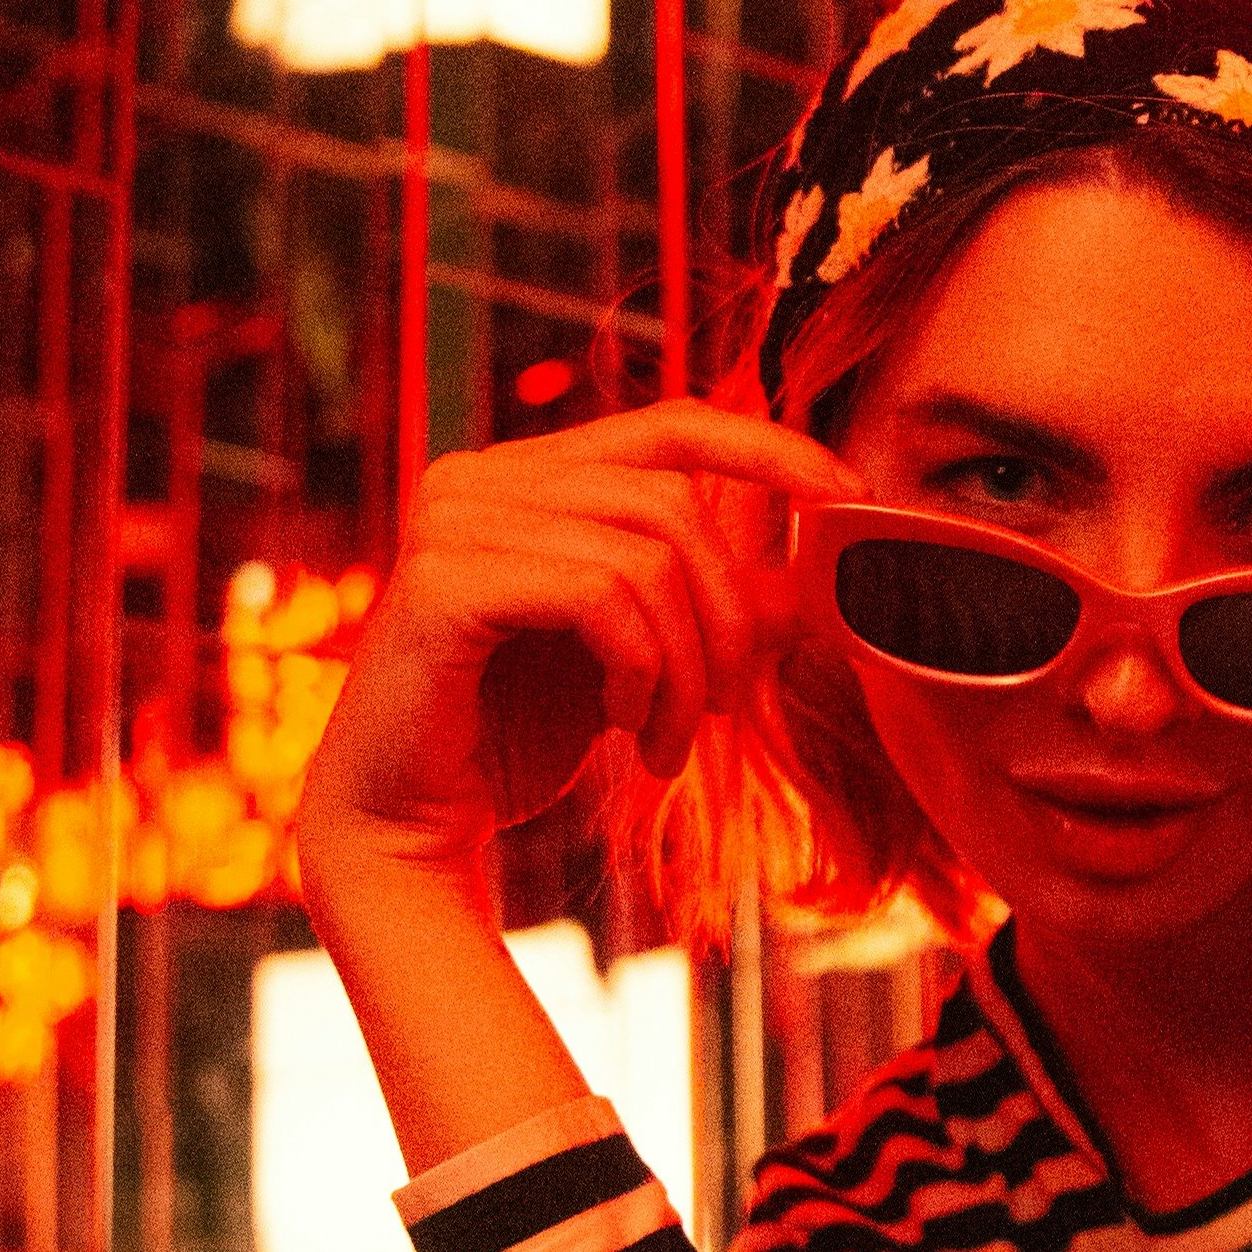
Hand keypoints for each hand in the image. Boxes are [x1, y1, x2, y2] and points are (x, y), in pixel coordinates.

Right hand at [299, 399, 859, 886]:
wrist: (405, 829)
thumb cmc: (514, 740)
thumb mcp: (640, 661)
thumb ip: (710, 607)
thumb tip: (809, 576)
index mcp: (526, 477)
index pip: (671, 422)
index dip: (769, 446)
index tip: (845, 493)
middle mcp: (480, 476)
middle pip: (674, 501)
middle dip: (728, 616)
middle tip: (724, 711)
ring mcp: (452, 519)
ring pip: (646, 555)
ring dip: (687, 667)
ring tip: (672, 744)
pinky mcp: (442, 580)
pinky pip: (599, 596)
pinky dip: (640, 670)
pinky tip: (626, 730)